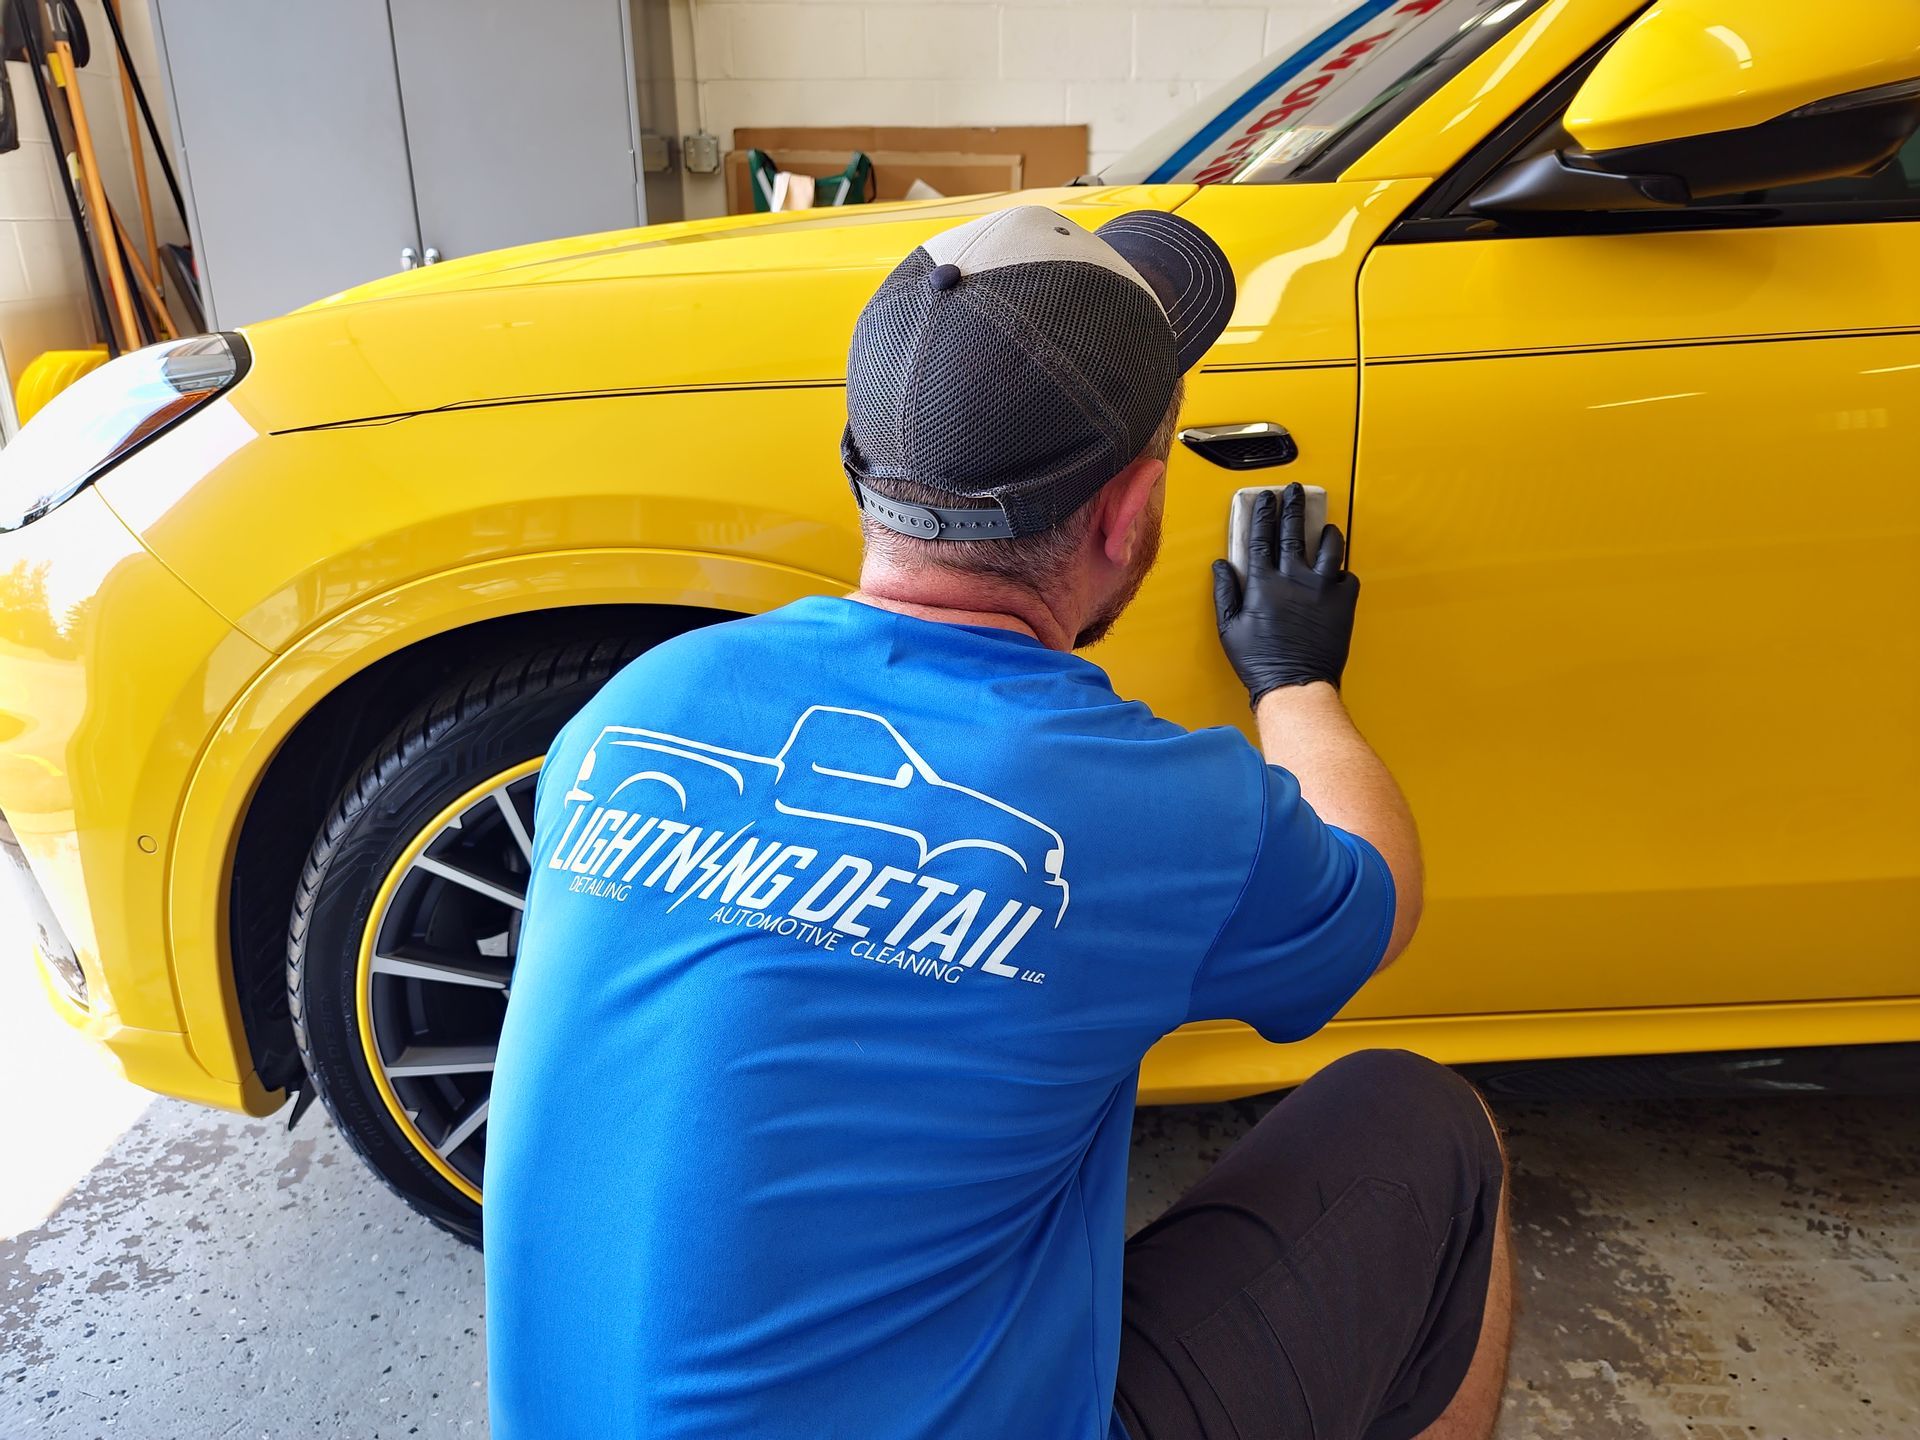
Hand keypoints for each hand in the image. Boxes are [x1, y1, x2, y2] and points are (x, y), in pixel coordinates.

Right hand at [1212, 483, 1358, 704]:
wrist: (1295, 684)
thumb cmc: (1260, 661)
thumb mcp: (1229, 628)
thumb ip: (1225, 593)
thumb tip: (1221, 566)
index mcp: (1263, 582)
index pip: (1261, 536)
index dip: (1263, 514)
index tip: (1266, 499)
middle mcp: (1293, 578)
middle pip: (1293, 531)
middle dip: (1292, 507)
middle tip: (1293, 491)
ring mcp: (1321, 588)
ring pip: (1329, 547)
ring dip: (1326, 532)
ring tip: (1325, 526)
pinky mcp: (1342, 602)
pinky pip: (1348, 576)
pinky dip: (1343, 570)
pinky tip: (1339, 569)